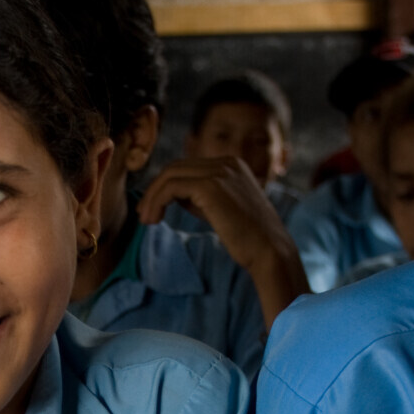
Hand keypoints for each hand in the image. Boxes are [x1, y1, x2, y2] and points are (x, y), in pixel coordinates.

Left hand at [138, 156, 282, 267]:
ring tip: (147, 220)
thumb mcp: (220, 209)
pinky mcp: (211, 187)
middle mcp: (226, 162)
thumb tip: (172, 194)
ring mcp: (220, 172)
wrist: (269, 250)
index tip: (153, 209)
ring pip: (170, 175)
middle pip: (175, 167)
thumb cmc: (248, 238)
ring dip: (152, 198)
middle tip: (144, 216)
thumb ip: (199, 197)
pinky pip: (172, 187)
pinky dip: (157, 202)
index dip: (165, 186)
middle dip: (154, 190)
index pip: (186, 167)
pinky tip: (154, 220)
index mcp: (231, 164)